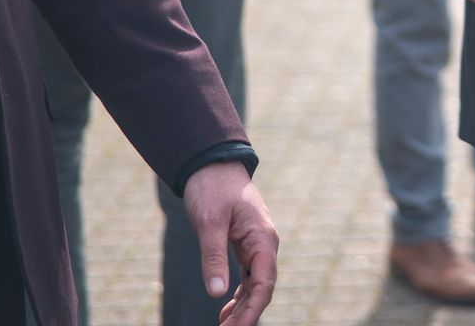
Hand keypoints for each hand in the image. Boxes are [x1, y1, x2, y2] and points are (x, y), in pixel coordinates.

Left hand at [182, 161, 276, 325]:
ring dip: (242, 307)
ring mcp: (256, 245)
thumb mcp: (209, 223)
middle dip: (247, 314)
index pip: (264, 283)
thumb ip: (213, 257)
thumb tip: (216, 295)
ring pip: (255, 285)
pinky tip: (225, 309)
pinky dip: (238, 294)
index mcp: (263, 238)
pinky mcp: (245, 245)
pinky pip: (246, 276)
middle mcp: (264, 244)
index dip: (252, 310)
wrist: (212, 164)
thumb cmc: (213, 188)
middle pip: (262, 288)